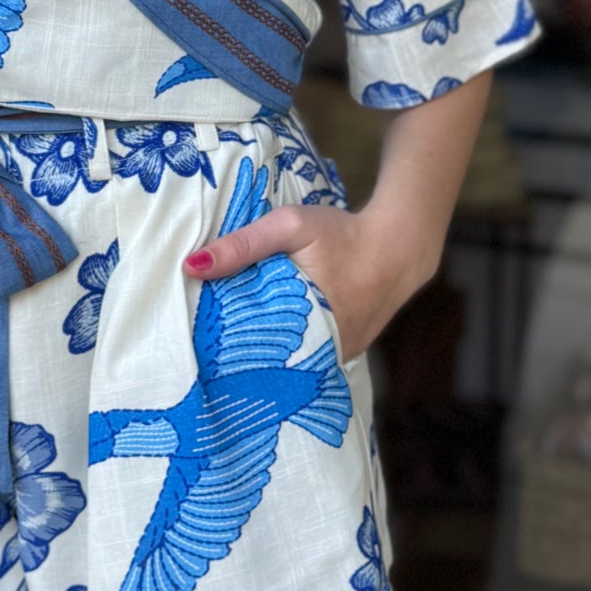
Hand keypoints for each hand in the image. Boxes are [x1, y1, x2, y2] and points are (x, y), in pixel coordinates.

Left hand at [184, 202, 437, 361]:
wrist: (399, 246)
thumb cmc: (342, 234)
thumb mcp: (290, 226)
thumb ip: (243, 245)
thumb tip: (191, 266)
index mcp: (310, 325)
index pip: (255, 350)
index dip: (225, 351)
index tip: (199, 348)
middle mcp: (327, 350)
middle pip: (272, 362)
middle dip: (242, 357)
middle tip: (208, 352)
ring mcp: (340, 357)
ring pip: (292, 364)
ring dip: (267, 356)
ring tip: (230, 350)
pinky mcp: (347, 354)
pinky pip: (311, 358)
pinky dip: (291, 351)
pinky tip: (270, 340)